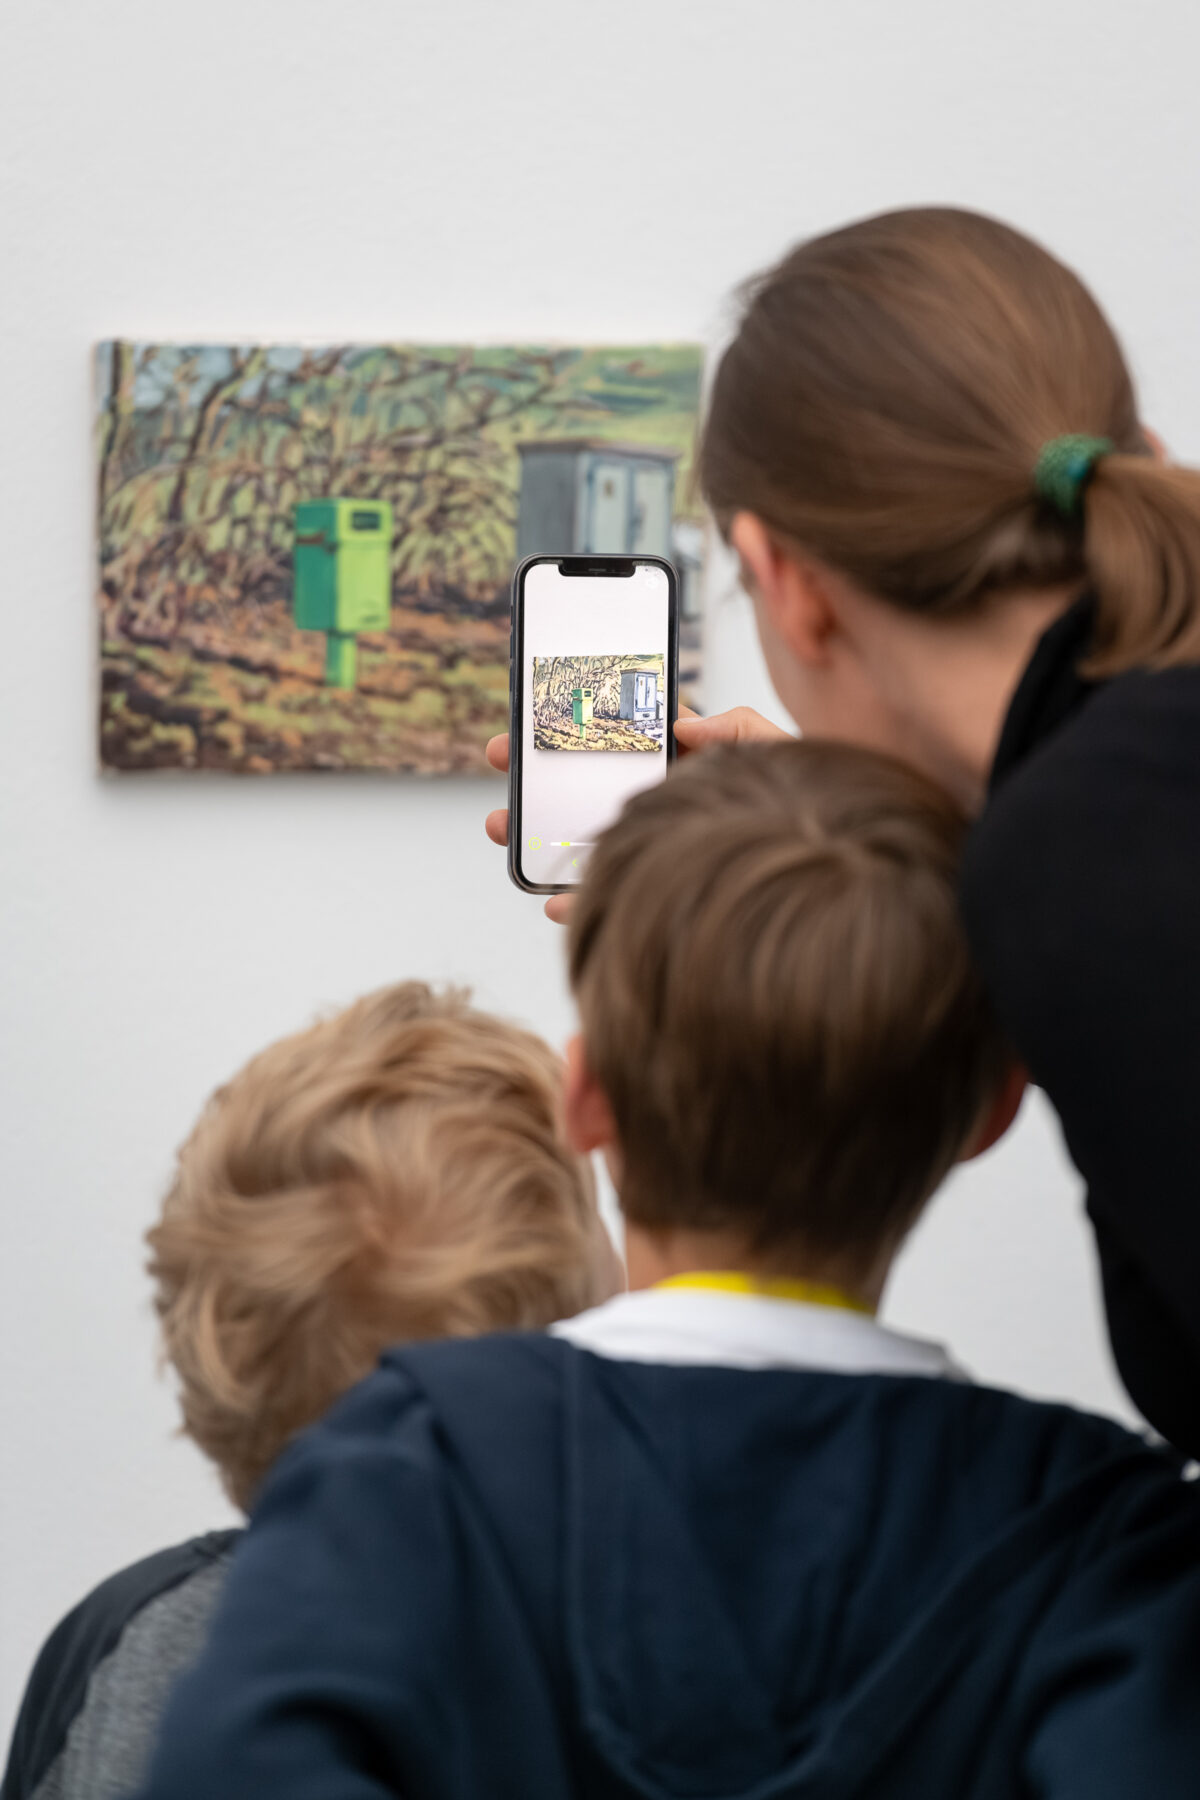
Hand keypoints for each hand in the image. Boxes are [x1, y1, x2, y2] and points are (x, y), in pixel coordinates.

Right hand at [484, 705, 790, 924]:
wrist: (835, 869)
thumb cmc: (810, 805)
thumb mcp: (779, 755)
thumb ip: (737, 727)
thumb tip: (682, 724)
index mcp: (683, 763)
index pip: (620, 733)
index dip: (574, 718)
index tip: (534, 708)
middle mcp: (660, 804)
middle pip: (585, 783)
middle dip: (537, 770)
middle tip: (500, 755)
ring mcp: (654, 848)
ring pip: (582, 839)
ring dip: (535, 833)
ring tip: (502, 824)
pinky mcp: (655, 892)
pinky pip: (608, 897)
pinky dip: (574, 901)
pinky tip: (554, 901)